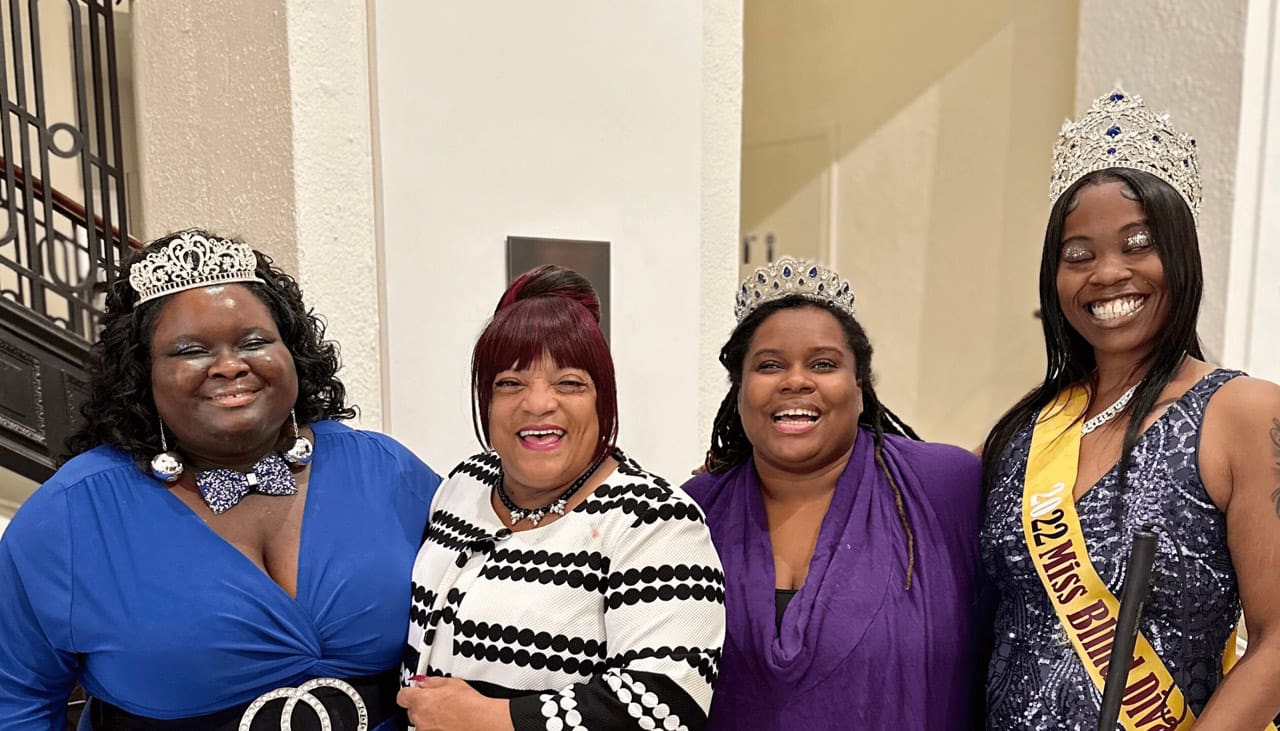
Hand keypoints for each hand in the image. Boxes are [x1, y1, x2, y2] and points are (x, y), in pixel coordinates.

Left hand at [397, 677, 513, 730]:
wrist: (482, 723)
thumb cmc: (470, 705)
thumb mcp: (452, 683)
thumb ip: (432, 681)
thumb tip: (423, 682)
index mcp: (420, 700)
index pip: (402, 695)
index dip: (410, 692)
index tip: (415, 692)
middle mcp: (419, 718)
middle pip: (412, 710)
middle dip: (422, 706)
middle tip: (438, 703)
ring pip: (420, 723)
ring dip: (429, 719)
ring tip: (447, 715)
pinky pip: (429, 730)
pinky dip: (435, 728)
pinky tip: (448, 724)